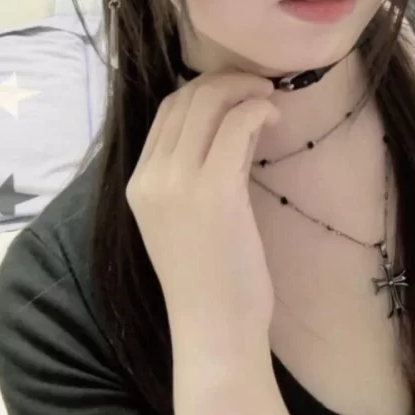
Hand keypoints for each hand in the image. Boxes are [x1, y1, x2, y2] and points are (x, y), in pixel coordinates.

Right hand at [126, 72, 280, 344]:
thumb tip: (237, 122)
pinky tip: (275, 119)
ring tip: (271, 101)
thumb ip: (203, 170)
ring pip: (209, 104)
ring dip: (245, 90)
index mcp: (138, 184)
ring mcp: (177, 184)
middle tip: (261, 88)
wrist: (215, 332)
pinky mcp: (214, 191)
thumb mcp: (193, 216)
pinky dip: (258, 110)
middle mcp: (150, 178)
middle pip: (185, 99)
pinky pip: (237, 125)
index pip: (166, 112)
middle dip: (227, 82)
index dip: (205, 90)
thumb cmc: (212, 280)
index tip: (239, 93)